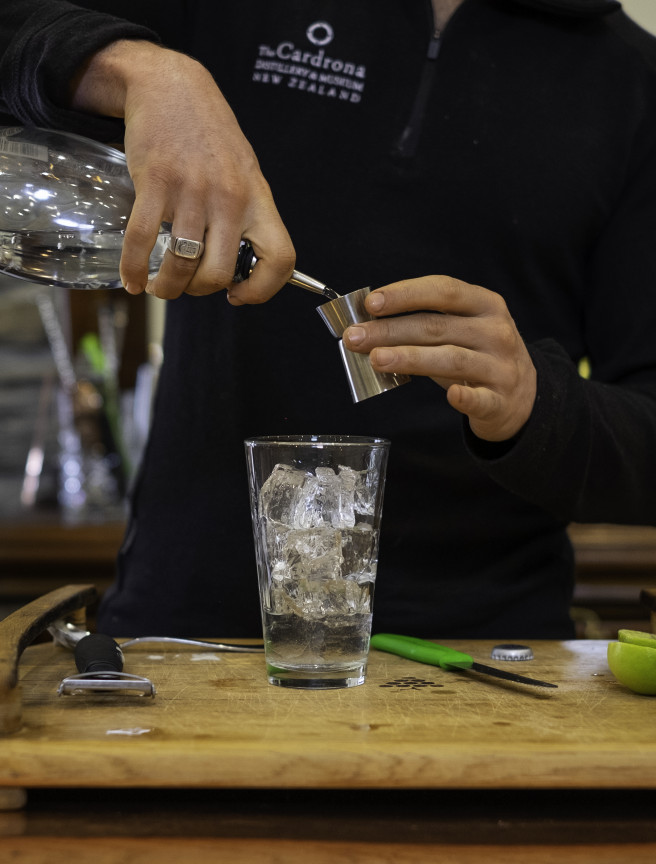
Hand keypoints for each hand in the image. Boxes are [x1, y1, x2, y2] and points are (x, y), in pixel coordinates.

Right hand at [70, 41, 294, 299]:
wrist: (172, 86)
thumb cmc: (210, 135)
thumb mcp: (245, 173)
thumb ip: (246, 216)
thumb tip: (240, 269)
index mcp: (257, 200)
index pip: (280, 258)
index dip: (262, 290)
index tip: (238, 295)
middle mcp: (229, 198)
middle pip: (219, 272)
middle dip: (199, 291)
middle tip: (187, 285)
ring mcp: (191, 190)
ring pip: (180, 263)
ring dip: (167, 287)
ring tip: (159, 287)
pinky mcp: (154, 182)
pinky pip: (141, 240)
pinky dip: (133, 269)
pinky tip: (132, 280)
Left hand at [342, 276, 536, 441]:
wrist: (522, 397)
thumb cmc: (478, 356)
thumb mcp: (461, 330)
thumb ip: (424, 324)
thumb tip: (369, 326)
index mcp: (485, 304)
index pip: (443, 291)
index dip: (406, 294)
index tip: (371, 303)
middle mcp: (495, 332)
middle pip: (436, 326)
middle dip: (390, 330)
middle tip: (354, 337)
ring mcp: (500, 367)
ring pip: (450, 359)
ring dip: (410, 358)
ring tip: (376, 359)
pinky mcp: (500, 401)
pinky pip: (479, 398)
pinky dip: (464, 396)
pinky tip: (449, 395)